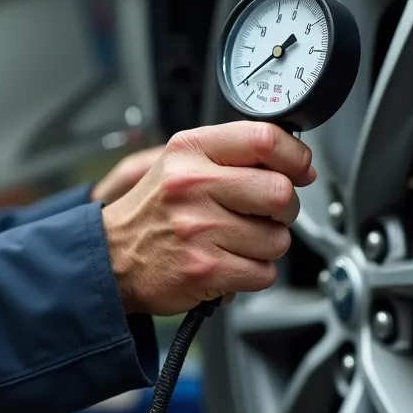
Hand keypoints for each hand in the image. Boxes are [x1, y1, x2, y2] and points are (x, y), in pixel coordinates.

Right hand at [100, 121, 316, 315]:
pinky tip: (228, 262)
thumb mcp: (183, 163)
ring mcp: (198, 228)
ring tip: (236, 241)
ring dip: (266, 246)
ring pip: (277, 239)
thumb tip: (300, 166)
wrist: (113, 256)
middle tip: (267, 214)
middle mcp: (192, 185)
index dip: (295, 156)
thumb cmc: (156, 210)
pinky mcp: (205, 269)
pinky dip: (253, 274)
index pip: (263, 138)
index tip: (300, 170)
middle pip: (280, 192)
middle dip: (284, 209)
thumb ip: (235, 155)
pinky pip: (263, 273)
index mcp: (190, 150)